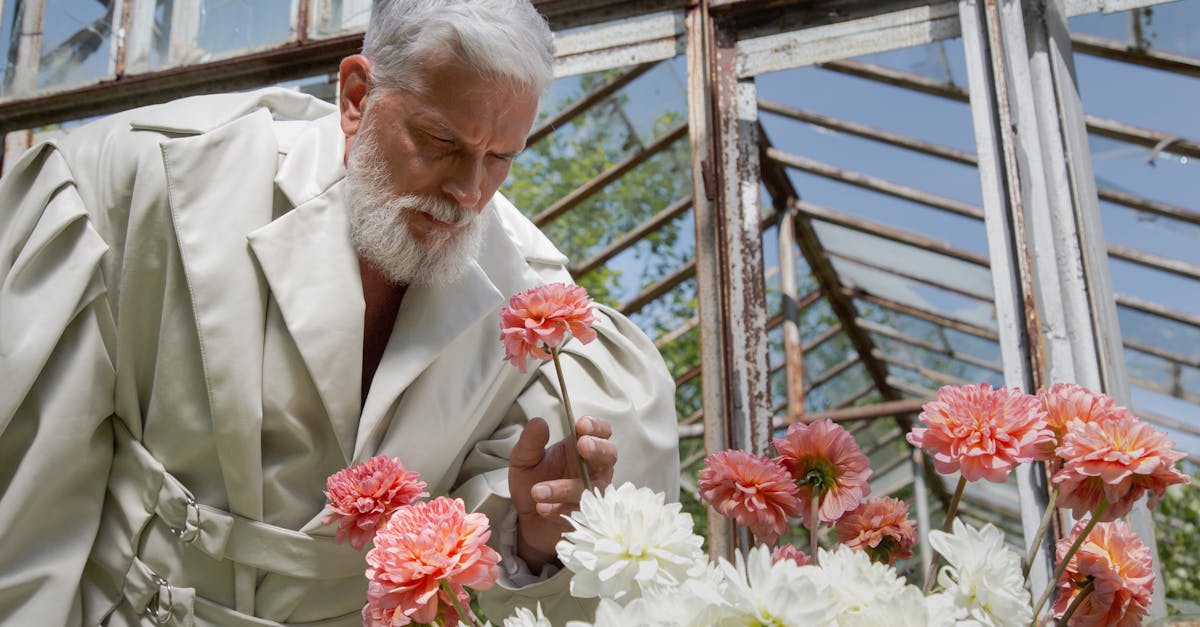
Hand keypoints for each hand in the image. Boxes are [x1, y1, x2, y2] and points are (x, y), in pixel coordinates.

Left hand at [508, 415, 615, 570]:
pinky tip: (542, 508)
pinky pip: (580, 512)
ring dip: (566, 488)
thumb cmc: (532, 481)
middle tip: (583, 445)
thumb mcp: (523, 459)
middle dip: (599, 448)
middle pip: (610, 454)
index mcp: (580, 447)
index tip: (581, 425)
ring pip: (594, 488)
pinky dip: (559, 510)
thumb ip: (530, 441)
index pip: (601, 431)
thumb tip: (539, 421)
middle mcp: (593, 468)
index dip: (596, 426)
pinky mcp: (587, 517)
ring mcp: (593, 493)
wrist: (526, 518)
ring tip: (537, 491)